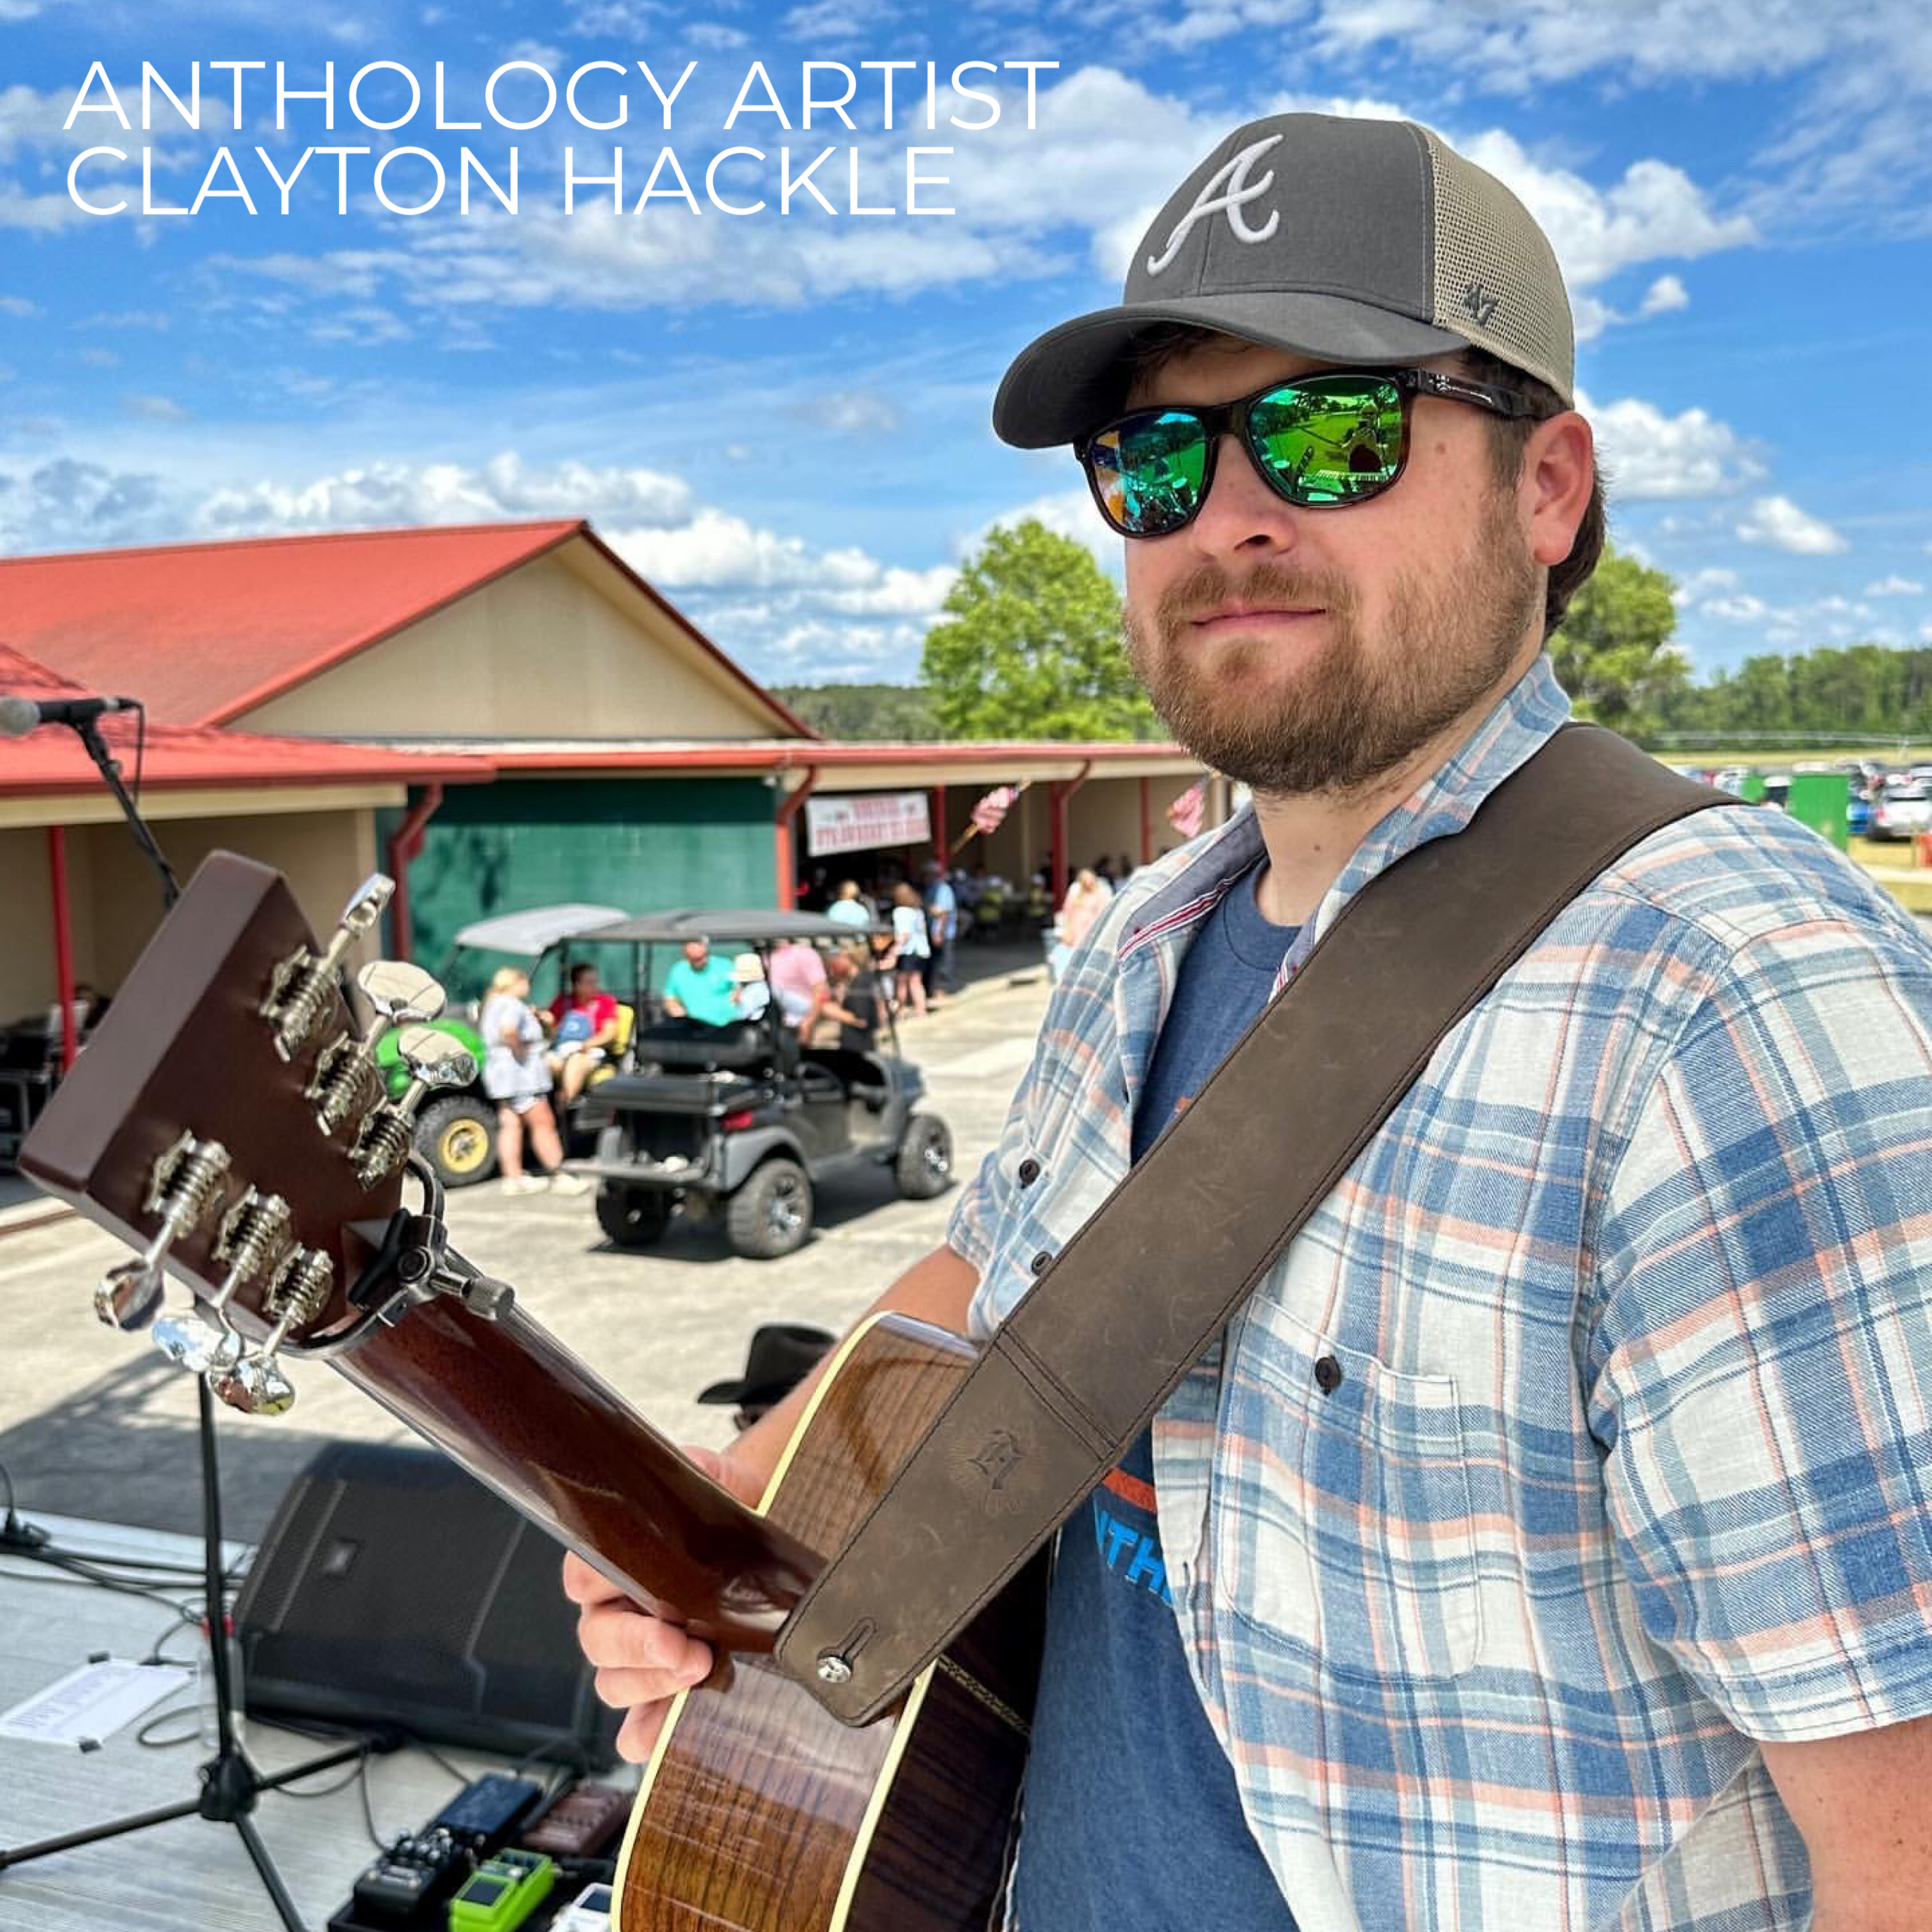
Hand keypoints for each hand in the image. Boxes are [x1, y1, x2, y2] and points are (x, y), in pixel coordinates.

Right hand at [562, 1444, 761, 1762]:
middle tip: (686, 1648)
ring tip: (699, 1671)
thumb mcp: (714, 1484)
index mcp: (613, 1560)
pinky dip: (645, 1732)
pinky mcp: (663, 1686)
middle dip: (639, 1649)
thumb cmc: (724, 1514)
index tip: (643, 1593)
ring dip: (650, 1688)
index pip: (582, 1576)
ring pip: (613, 1682)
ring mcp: (635, 1653)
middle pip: (598, 1640)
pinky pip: (637, 1722)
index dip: (600, 1589)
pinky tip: (661, 1735)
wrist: (759, 1539)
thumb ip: (698, 1472)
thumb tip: (695, 1469)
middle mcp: (615, 1609)